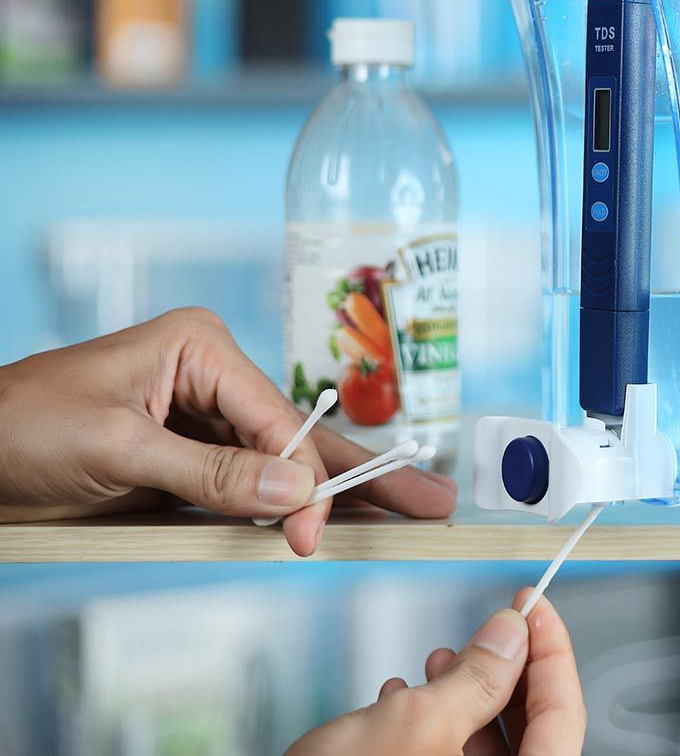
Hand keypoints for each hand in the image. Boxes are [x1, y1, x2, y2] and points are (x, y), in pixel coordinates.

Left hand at [0, 307, 456, 554]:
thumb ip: (210, 474)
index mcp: (201, 348)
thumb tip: (292, 496)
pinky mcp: (188, 458)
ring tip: (410, 506)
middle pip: (304, 435)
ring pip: (285, 463)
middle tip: (435, 499)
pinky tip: (334, 517)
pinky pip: (250, 483)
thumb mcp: (118, 447)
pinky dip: (289, 506)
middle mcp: (212, 377)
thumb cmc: (22, 426)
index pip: (277, 421)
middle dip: (367, 472)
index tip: (311, 533)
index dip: (303, 480)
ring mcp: (202, 418)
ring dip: (341, 493)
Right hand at [288, 590, 585, 755]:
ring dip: (468, 696)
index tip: (537, 608)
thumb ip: (479, 676)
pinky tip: (402, 700)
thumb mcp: (418, 722)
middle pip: (531, 733)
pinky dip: (436, 727)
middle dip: (509, 672)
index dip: (553, 653)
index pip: (563, 717)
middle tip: (499, 628)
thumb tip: (512, 634)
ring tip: (441, 662)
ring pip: (486, 749)